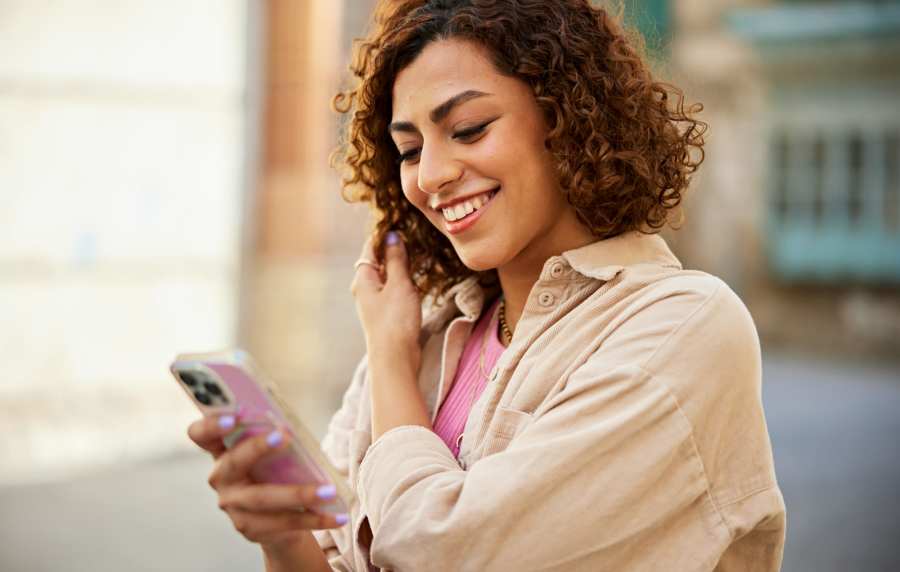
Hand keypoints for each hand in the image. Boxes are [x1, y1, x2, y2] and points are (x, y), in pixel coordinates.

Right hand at [187, 414, 347, 548]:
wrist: (279, 518)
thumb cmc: (278, 470)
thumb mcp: (273, 452)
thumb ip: (275, 436)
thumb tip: (293, 426)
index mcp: (222, 450)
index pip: (201, 434)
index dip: (211, 425)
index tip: (231, 417)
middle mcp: (220, 477)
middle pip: (233, 462)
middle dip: (257, 448)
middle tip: (285, 436)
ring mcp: (232, 505)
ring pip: (263, 498)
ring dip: (298, 493)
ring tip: (328, 491)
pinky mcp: (250, 528)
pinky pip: (283, 523)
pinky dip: (314, 518)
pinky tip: (336, 516)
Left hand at [351, 231, 422, 367]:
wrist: (394, 358)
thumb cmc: (395, 320)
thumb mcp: (398, 284)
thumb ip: (396, 259)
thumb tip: (392, 236)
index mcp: (363, 278)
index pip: (370, 247)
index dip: (384, 234)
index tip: (399, 222)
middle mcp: (365, 289)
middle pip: (379, 261)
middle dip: (394, 249)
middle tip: (414, 235)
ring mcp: (375, 302)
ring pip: (388, 276)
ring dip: (402, 266)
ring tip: (420, 253)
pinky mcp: (387, 314)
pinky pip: (395, 290)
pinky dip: (405, 281)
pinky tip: (418, 280)